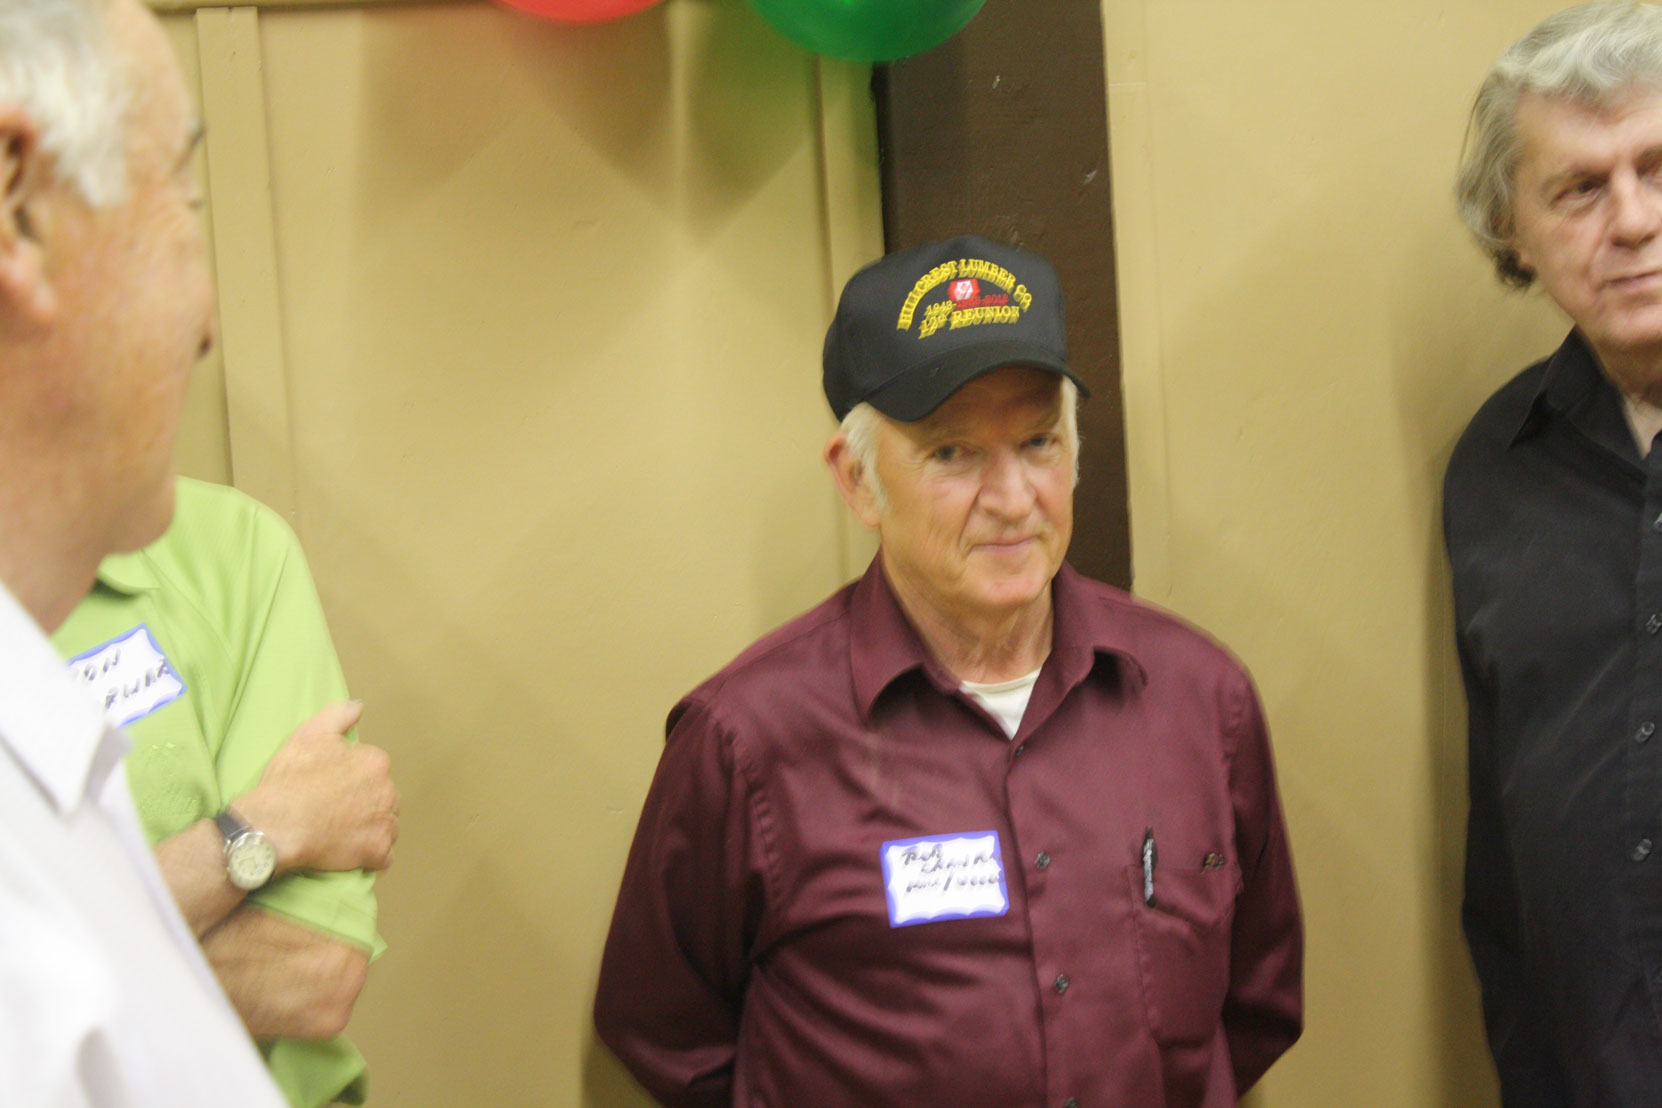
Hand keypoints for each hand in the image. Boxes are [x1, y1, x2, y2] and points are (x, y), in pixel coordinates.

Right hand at [233, 700, 397, 874]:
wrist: (274, 826)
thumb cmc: (289, 781)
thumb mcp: (308, 735)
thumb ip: (338, 716)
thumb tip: (359, 706)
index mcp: (375, 762)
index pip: (373, 770)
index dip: (352, 780)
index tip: (332, 789)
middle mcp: (388, 790)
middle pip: (383, 797)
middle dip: (366, 804)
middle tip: (335, 812)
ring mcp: (385, 823)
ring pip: (386, 825)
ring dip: (370, 829)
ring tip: (340, 833)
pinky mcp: (378, 851)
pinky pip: (383, 855)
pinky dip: (370, 855)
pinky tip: (349, 852)